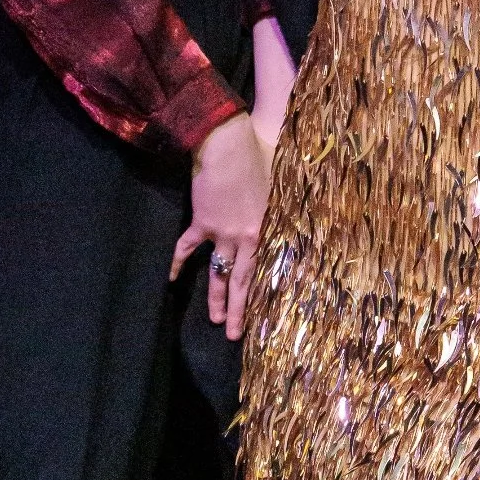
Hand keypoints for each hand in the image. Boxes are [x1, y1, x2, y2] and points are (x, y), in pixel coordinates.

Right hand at [172, 112, 270, 338]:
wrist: (227, 145)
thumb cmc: (259, 155)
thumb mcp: (282, 182)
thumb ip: (284, 202)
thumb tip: (309, 209)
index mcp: (268, 229)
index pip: (266, 268)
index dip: (264, 292)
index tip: (265, 314)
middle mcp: (247, 237)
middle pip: (243, 281)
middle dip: (239, 310)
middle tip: (235, 335)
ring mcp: (223, 232)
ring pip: (219, 273)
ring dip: (216, 298)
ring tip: (215, 319)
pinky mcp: (202, 222)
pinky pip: (187, 249)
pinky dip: (177, 264)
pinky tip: (170, 279)